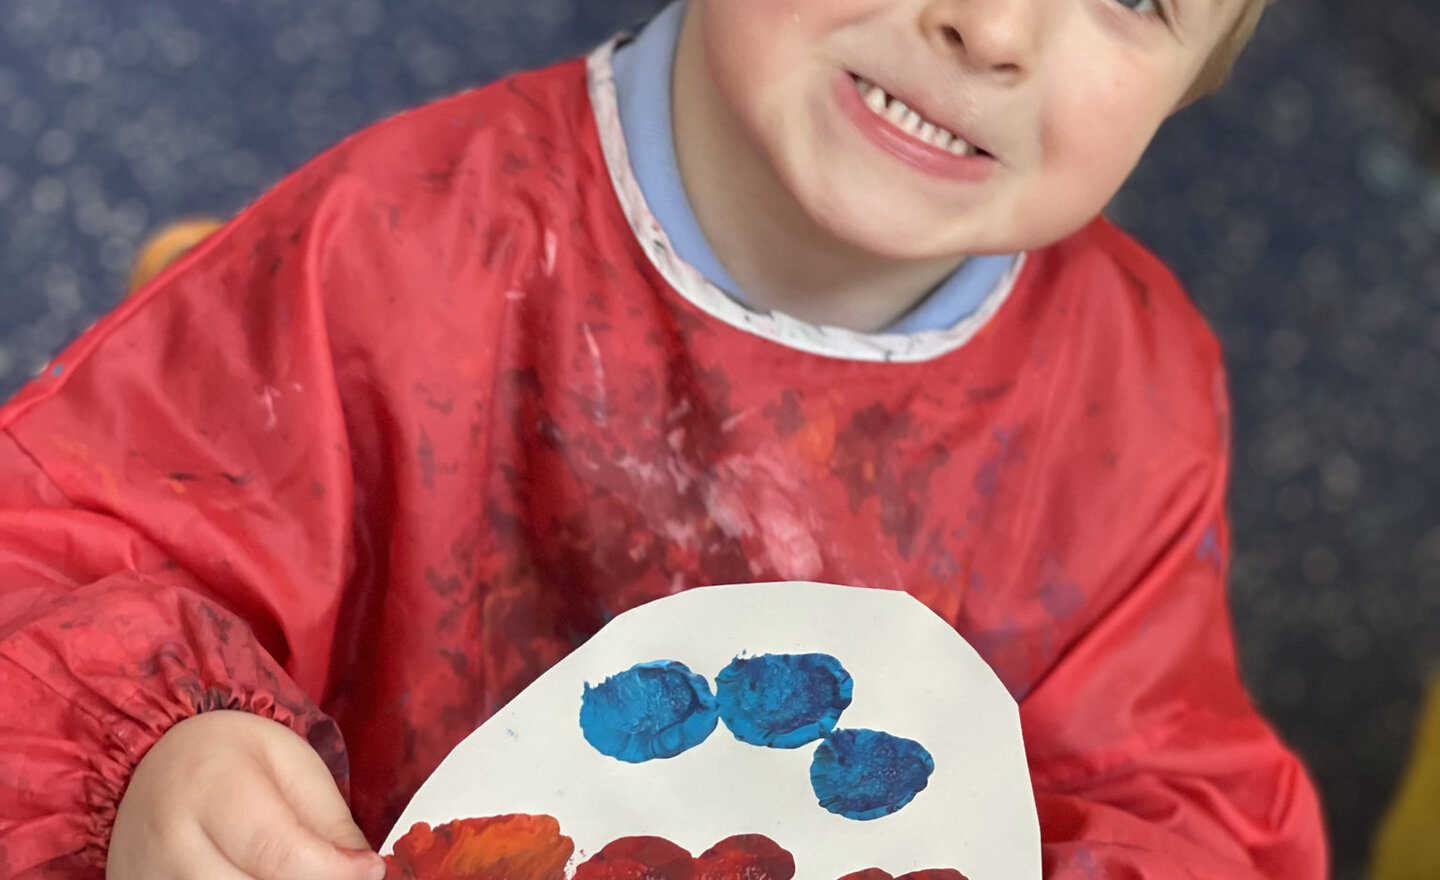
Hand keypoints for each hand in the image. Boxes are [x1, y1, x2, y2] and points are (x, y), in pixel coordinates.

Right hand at [107, 710, 385, 879]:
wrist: (157, 763)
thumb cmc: (231, 758)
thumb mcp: (295, 767)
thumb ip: (330, 824)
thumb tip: (364, 874)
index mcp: (211, 789)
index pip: (278, 853)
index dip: (334, 871)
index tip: (370, 870)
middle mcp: (171, 845)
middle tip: (335, 870)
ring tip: (299, 868)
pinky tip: (261, 875)